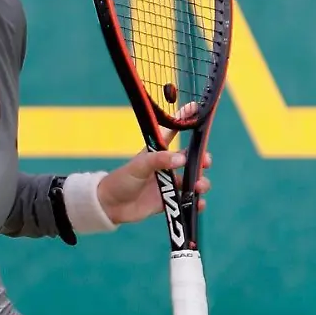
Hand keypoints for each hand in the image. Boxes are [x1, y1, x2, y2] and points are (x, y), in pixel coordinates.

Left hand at [95, 103, 211, 224]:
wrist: (110, 207)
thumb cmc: (121, 181)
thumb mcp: (138, 167)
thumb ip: (159, 160)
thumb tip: (183, 158)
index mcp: (156, 153)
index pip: (172, 132)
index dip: (183, 119)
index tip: (195, 107)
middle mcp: (164, 167)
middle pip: (189, 159)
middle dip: (201, 159)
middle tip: (206, 162)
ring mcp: (168, 184)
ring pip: (192, 180)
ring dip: (200, 182)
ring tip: (199, 186)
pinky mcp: (168, 201)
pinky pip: (187, 200)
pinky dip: (195, 202)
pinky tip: (198, 204)